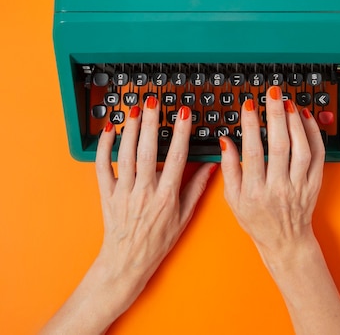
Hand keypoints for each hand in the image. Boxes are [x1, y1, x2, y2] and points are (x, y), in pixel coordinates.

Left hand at [40, 99, 215, 334]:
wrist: (127, 263)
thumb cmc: (157, 242)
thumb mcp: (184, 218)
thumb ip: (197, 189)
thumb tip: (212, 165)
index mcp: (166, 197)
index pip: (177, 159)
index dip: (181, 134)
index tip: (184, 114)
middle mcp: (144, 192)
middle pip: (148, 152)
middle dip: (151, 123)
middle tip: (154, 102)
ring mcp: (123, 192)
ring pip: (125, 155)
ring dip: (130, 130)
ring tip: (135, 109)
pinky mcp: (106, 194)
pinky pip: (102, 166)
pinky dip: (103, 147)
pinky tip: (109, 130)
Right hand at [220, 87, 324, 265]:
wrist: (286, 242)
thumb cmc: (257, 220)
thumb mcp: (232, 199)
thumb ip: (228, 168)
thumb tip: (225, 140)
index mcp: (255, 191)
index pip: (253, 152)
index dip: (251, 126)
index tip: (249, 105)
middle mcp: (278, 188)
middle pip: (279, 145)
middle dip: (275, 115)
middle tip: (272, 93)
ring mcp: (299, 186)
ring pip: (301, 149)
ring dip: (295, 122)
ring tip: (287, 102)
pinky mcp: (315, 184)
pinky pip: (318, 156)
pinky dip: (315, 135)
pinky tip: (306, 118)